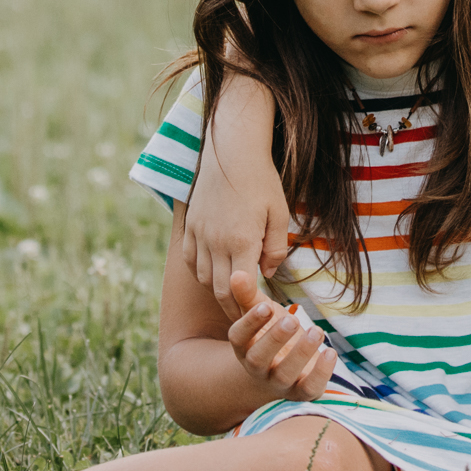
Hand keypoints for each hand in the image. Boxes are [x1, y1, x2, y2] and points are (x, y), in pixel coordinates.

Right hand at [183, 143, 292, 321]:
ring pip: (203, 278)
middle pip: (219, 290)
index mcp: (240, 241)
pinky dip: (201, 273)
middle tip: (245, 317)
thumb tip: (266, 273)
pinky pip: (191, 260)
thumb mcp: (280, 214)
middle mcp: (215, 242)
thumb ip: (275, 249)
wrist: (232, 152)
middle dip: (233, 307)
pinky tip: (213, 274)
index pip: (240, 289)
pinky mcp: (190, 227)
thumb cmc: (262, 182)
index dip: (248, 306)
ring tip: (232, 296)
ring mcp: (199, 234)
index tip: (259, 313)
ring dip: (217, 290)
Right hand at [224, 272, 337, 402]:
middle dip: (275, 339)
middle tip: (291, 319)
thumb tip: (237, 273)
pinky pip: (309, 389)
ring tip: (316, 330)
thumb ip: (249, 296)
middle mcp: (257, 368)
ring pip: (285, 374)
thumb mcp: (262, 314)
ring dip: (301, 353)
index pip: (238, 337)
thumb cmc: (271, 334)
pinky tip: (331, 351)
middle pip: (258, 359)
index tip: (265, 306)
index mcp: (244, 346)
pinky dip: (321, 373)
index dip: (250, 323)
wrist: (284, 368)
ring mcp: (279, 383)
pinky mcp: (301, 393)